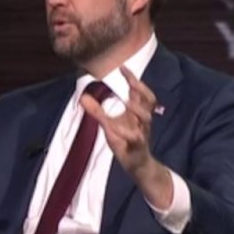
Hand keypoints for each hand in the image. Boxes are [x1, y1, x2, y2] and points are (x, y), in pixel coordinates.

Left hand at [80, 67, 172, 207]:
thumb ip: (98, 111)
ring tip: (127, 101)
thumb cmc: (125, 142)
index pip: (140, 92)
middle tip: (130, 81)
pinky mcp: (139, 146)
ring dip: (137, 109)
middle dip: (141, 89)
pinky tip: (113, 127)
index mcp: (138, 113)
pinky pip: (135, 138)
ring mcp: (143, 132)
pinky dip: (125, 132)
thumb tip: (83, 97)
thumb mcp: (109, 125)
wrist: (138, 165)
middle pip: (149, 100)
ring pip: (146, 118)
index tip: (123, 68)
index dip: (134, 79)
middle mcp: (143, 120)